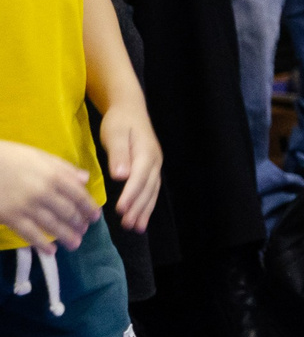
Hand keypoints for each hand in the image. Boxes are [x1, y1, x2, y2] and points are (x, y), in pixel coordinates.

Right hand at [0, 140, 96, 249]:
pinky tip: (51, 251)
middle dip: (79, 224)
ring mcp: (27, 206)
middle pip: (68, 212)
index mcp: (53, 175)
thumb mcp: (38, 155)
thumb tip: (85, 178)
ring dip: (67, 236)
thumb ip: (63, 167)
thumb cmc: (9, 157)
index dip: (89, 208)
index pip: (78, 195)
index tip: (95, 216)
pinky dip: (42, 244)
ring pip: (53, 225)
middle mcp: (43, 192)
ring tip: (74, 244)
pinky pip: (30, 234)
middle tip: (84, 230)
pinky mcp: (10, 217)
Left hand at [95, 100, 160, 231]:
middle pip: (148, 188)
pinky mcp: (151, 168)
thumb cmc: (119, 121)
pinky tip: (141, 216)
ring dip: (145, 210)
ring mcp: (155, 165)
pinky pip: (151, 189)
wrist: (130, 108)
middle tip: (128, 225)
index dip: (131, 195)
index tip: (121, 210)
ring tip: (136, 227)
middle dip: (139, 208)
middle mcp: (154, 161)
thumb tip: (121, 175)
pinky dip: (147, 204)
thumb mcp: (115, 133)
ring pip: (152, 191)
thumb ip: (118, 154)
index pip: (139, 178)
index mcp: (146, 153)